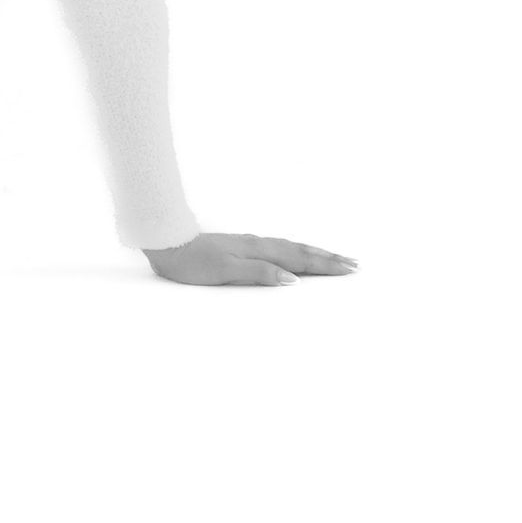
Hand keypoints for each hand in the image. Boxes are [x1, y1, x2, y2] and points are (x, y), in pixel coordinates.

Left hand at [145, 231, 356, 285]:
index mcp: (259, 251)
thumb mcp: (225, 271)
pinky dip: (295, 253)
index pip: (299, 259)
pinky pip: (279, 249)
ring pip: (291, 248)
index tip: (349, 269)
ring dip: (315, 254)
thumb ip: (259, 273)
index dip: (325, 265)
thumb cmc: (193, 262)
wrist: (167, 242)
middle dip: (328, 258)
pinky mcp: (242, 247)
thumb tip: (292, 280)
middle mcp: (258, 244)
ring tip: (334, 257)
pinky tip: (296, 256)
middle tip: (354, 263)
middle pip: (300, 251)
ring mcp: (251, 244)